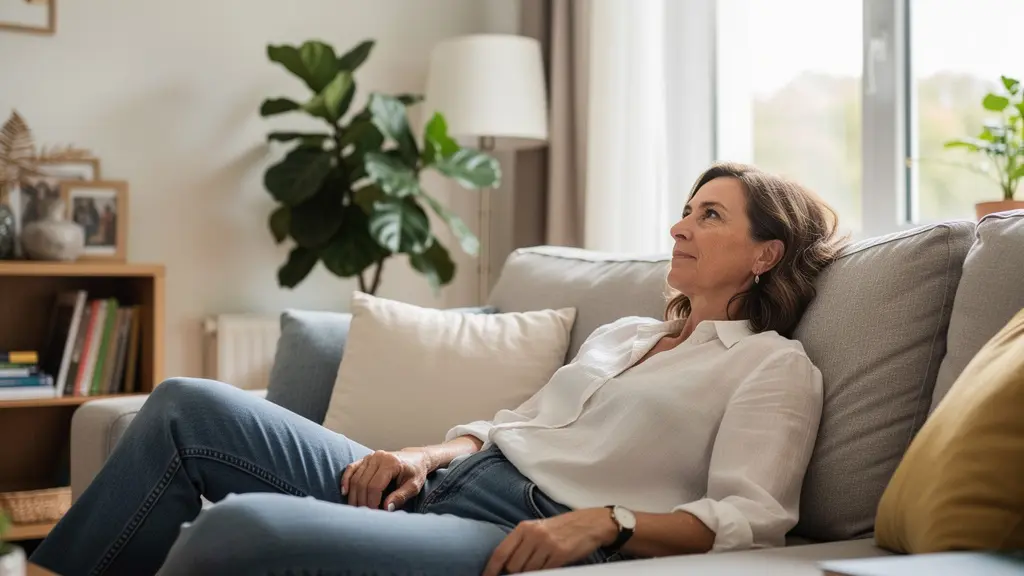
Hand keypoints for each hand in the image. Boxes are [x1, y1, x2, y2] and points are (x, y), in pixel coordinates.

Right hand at [341, 449, 430, 509]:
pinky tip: (345, 492)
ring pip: (355, 478)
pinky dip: (346, 480)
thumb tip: (386, 508)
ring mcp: (370, 457)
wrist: (416, 458)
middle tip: (364, 514)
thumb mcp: (414, 486)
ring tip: (356, 509)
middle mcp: (379, 457)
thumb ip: (400, 497)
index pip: (375, 486)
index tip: (374, 514)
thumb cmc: (416, 472)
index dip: (372, 502)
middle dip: (362, 501)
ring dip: (354, 495)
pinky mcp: (365, 458)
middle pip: (363, 483)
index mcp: (391, 463)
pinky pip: (351, 468)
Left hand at [482, 508, 618, 574]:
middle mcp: (533, 535)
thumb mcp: (538, 529)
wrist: (590, 523)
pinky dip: (545, 572)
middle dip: (515, 574)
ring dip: (531, 574)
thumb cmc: (562, 528)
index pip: (500, 552)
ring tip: (538, 567)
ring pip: (529, 571)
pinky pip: (545, 572)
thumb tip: (506, 565)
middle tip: (520, 573)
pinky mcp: (560, 554)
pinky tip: (549, 567)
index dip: (491, 569)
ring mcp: (547, 544)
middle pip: (513, 566)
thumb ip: (522, 543)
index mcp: (524, 528)